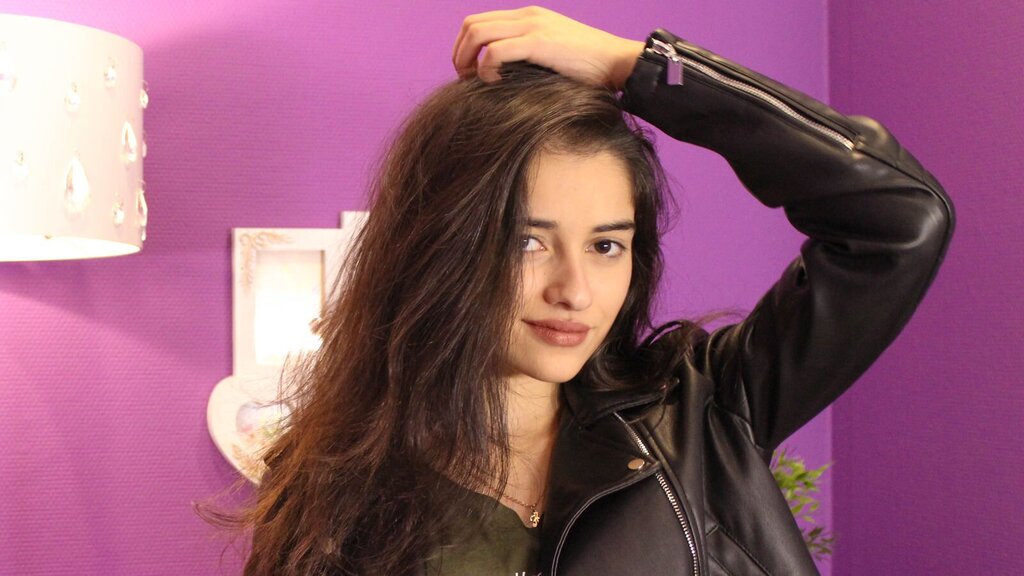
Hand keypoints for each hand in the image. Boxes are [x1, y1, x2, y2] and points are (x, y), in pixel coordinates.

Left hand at [452, 6, 644, 89]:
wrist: (617, 62)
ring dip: (467, 59)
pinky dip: (486, 68)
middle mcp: (527, 16)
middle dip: (459, 53)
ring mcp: (532, 27)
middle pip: (471, 24)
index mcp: (529, 16)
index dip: (464, 46)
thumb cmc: (590, 67)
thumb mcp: (553, 54)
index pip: (480, 21)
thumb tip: (504, 77)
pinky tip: (493, 82)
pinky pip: (496, 51)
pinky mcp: (538, 43)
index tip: (467, 71)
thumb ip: (529, 56)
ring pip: (477, 34)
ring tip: (474, 81)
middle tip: (465, 79)